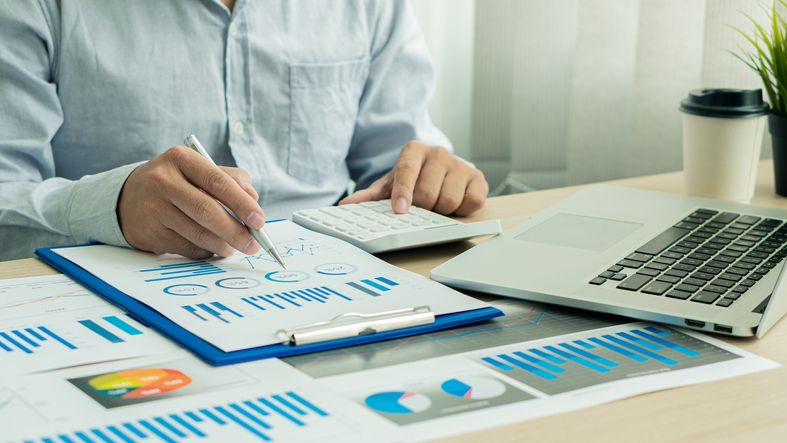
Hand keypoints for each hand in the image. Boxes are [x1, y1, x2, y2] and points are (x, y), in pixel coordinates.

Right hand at [117, 146, 264, 258]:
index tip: (260, 220)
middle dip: (236, 231)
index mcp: (181, 159)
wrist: (127, 198)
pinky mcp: (149, 232)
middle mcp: (163, 181)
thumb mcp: (198, 170)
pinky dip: (205, 251)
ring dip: (223, 245)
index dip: (242, 203)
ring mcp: (153, 208)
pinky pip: (186, 247)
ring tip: (234, 248)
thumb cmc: (176, 183)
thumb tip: (253, 200)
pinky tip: (211, 248)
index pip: (218, 181)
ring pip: (198, 233)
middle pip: (207, 210)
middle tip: (253, 243)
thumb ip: (230, 179)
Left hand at [340, 141, 487, 214]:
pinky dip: (462, 210)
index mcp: (414, 150)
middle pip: (427, 193)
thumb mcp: (391, 184)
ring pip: (448, 200)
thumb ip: (370, 195)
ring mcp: (460, 164)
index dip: (403, 191)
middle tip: (421, 208)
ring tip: (437, 204)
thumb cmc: (414, 179)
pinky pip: (471, 202)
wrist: (441, 171)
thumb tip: (347, 204)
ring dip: (441, 210)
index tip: (399, 209)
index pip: (406, 170)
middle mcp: (438, 153)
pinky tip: (455, 203)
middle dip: (422, 208)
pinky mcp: (478, 178)